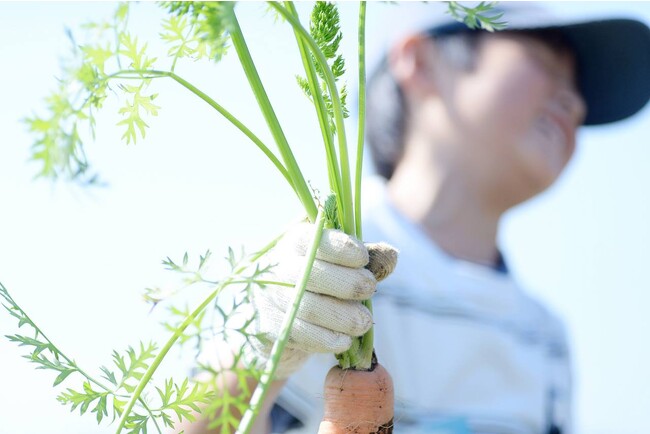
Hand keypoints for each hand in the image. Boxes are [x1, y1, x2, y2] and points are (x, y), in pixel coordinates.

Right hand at [245, 223, 396, 378]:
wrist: (278, 311)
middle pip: (312, 273)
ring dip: (343, 316)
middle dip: (348, 283)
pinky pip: (300, 334)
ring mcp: (270, 297)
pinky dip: (327, 340)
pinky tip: (345, 340)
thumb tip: (392, 257)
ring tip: (364, 322)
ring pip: (307, 307)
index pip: (316, 240)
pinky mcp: (269, 326)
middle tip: (369, 289)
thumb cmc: (318, 280)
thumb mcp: (340, 262)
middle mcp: (278, 266)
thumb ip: (366, 257)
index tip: (363, 259)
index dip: (342, 249)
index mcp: (296, 242)